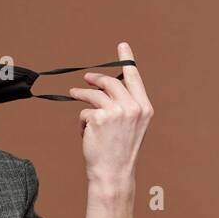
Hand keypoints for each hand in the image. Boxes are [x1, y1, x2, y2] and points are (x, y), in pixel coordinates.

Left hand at [67, 42, 152, 191]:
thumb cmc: (120, 150)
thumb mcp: (131, 126)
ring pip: (93, 94)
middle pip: (110, 82)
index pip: (134, 78)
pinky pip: (84, 111)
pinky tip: (86, 133)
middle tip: (85, 78)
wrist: (114, 172)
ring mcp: (116, 112)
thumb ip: (125, 105)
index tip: (122, 45)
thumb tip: (107, 87)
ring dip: (81, 94)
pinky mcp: (99, 117)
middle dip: (95, 79)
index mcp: (144, 108)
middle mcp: (133, 107)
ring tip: (74, 95)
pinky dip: (82, 121)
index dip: (127, 59)